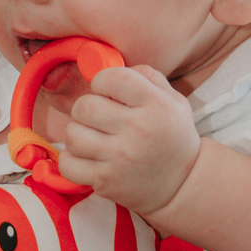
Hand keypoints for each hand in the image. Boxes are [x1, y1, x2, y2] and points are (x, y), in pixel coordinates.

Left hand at [59, 64, 200, 216]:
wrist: (182, 184)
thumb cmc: (172, 136)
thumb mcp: (174, 100)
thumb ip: (146, 76)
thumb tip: (109, 66)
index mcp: (157, 106)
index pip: (113, 78)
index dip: (102, 81)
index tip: (107, 93)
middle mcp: (138, 131)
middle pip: (85, 106)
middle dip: (86, 108)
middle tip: (97, 117)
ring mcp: (120, 158)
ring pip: (73, 134)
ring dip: (78, 133)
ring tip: (92, 138)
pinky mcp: (106, 181)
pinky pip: (67, 164)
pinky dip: (71, 159)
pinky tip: (86, 157)